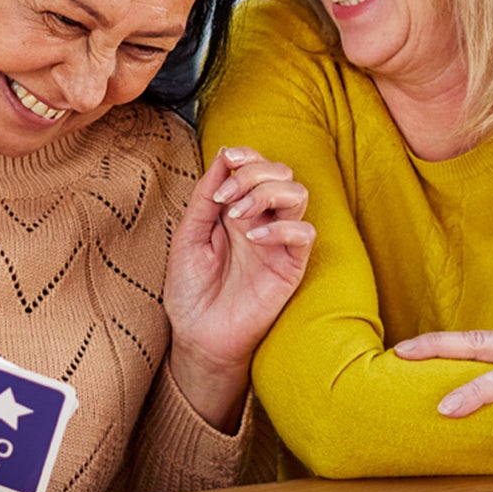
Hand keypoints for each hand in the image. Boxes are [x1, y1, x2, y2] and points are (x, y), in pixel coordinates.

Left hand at [163, 146, 316, 427]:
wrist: (198, 336)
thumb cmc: (191, 290)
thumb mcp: (188, 235)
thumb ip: (206, 196)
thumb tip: (224, 156)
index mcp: (238, 210)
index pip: (258, 165)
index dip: (247, 155)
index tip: (225, 164)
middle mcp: (262, 221)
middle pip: (282, 173)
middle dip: (253, 173)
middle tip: (225, 198)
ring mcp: (278, 243)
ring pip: (298, 194)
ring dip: (266, 193)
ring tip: (237, 214)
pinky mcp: (291, 267)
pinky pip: (304, 233)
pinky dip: (280, 227)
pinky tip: (252, 239)